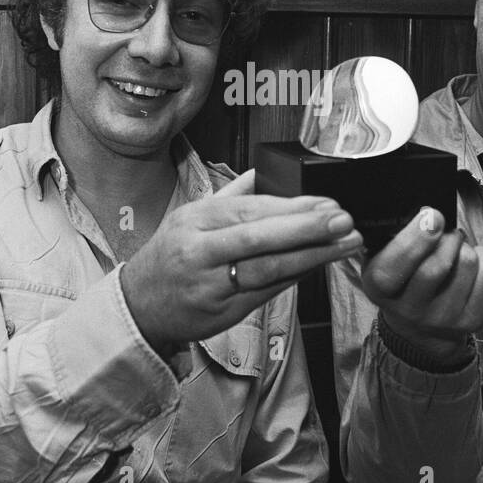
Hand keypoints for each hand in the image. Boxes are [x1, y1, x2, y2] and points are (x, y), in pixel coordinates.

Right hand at [122, 169, 362, 351]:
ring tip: (345, 244)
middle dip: (306, 228)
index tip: (327, 202)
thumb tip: (262, 171)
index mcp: (196, 219)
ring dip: (312, 256)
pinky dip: (295, 278)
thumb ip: (229, 195)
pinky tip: (318, 266)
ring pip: (267, 268)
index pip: (250, 209)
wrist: (138, 306)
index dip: (291, 207)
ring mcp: (211, 283)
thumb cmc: (169, 257)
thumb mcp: (188, 217)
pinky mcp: (222, 312)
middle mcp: (201, 250)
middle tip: (343, 220)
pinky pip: (265, 292)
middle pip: (259, 237)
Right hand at [360, 208, 482, 364]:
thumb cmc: (401, 280)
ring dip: (465, 246)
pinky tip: (474, 262)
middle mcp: (410, 310)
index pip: (395, 266)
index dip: (416, 237)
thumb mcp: (383, 259)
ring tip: (456, 250)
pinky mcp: (472, 322)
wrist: (419, 327)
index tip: (431, 215)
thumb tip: (427, 216)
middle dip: (447, 236)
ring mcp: (443, 319)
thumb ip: (395, 238)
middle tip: (444, 229)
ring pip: (468, 264)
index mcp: (381, 289)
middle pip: (438, 265)